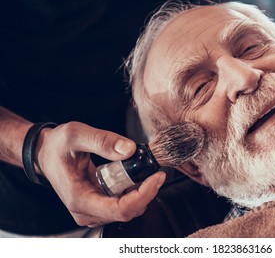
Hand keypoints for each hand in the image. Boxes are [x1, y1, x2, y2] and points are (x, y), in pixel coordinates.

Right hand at [34, 121, 165, 226]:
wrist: (46, 153)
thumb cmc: (57, 146)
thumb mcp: (76, 134)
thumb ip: (103, 141)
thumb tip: (130, 150)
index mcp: (79, 198)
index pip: (120, 209)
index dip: (144, 195)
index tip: (156, 177)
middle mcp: (86, 211)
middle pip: (128, 211)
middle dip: (146, 191)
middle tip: (155, 169)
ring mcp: (93, 211)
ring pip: (128, 209)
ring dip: (142, 191)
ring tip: (144, 169)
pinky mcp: (99, 205)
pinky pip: (124, 203)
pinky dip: (134, 190)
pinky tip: (135, 174)